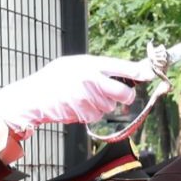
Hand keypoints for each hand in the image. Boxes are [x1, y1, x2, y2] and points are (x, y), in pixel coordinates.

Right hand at [0, 54, 152, 136]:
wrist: (31, 97)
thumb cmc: (53, 79)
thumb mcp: (73, 65)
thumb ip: (96, 68)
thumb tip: (124, 73)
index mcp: (88, 64)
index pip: (119, 67)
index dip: (137, 72)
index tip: (149, 74)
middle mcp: (90, 80)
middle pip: (124, 94)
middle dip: (126, 97)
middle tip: (122, 96)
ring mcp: (87, 98)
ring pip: (110, 107)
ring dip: (102, 105)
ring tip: (84, 97)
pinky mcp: (82, 113)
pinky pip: (97, 116)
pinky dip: (91, 114)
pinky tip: (77, 106)